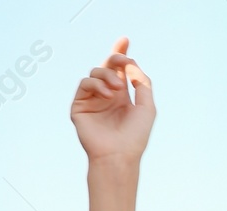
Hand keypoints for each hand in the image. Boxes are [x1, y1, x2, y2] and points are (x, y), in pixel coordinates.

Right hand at [70, 37, 154, 163]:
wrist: (119, 154)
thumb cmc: (135, 136)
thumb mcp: (147, 107)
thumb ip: (142, 84)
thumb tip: (132, 65)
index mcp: (123, 96)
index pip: (120, 71)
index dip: (121, 54)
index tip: (125, 40)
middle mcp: (107, 95)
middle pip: (107, 66)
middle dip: (115, 59)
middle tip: (122, 61)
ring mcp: (92, 99)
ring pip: (95, 72)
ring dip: (108, 75)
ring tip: (118, 90)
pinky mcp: (79, 105)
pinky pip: (85, 83)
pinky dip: (97, 84)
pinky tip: (108, 94)